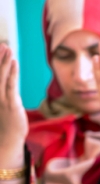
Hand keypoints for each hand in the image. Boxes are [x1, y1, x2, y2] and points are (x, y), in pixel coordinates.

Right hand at [0, 44, 27, 167]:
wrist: (8, 139)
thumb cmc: (6, 121)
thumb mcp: (4, 103)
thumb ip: (5, 89)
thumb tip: (8, 75)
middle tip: (1, 43)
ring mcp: (0, 99)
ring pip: (0, 76)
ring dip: (3, 61)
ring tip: (7, 48)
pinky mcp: (10, 104)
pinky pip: (10, 85)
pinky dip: (12, 73)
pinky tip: (14, 62)